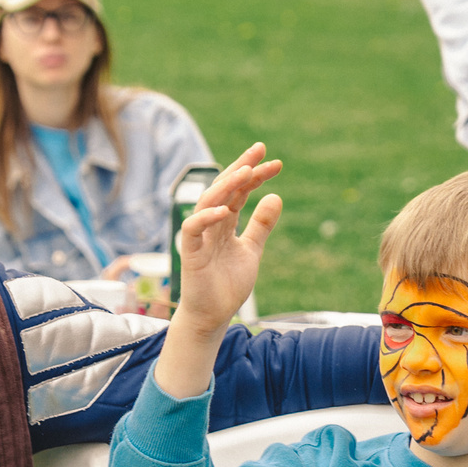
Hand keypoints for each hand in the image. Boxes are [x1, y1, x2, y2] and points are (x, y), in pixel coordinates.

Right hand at [153, 145, 281, 397]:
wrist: (213, 316)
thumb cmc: (228, 284)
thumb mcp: (252, 250)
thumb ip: (262, 225)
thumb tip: (277, 196)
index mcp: (225, 223)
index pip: (240, 192)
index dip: (255, 176)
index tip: (276, 164)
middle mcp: (211, 225)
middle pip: (224, 189)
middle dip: (241, 168)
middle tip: (260, 150)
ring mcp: (200, 237)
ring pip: (208, 202)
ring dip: (227, 185)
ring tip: (246, 171)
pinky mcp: (191, 253)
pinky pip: (193, 229)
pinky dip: (206, 217)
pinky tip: (226, 210)